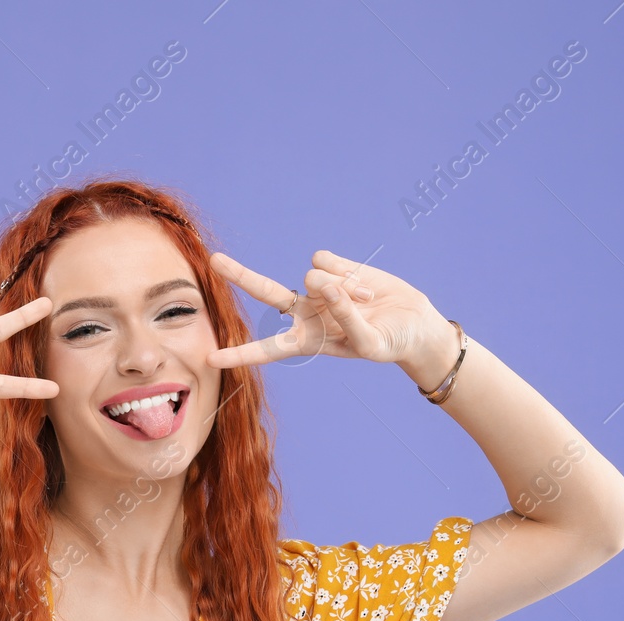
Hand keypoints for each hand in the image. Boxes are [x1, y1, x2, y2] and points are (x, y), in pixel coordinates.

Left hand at [206, 250, 457, 369]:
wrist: (413, 323)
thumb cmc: (389, 342)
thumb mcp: (368, 342)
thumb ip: (343, 314)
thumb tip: (320, 279)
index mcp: (307, 341)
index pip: (267, 349)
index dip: (240, 355)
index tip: (211, 358)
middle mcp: (306, 312)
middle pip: (267, 292)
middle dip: (241, 275)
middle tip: (215, 260)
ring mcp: (318, 287)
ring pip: (315, 276)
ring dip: (346, 290)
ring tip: (367, 305)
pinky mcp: (334, 267)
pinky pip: (328, 261)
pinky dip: (350, 273)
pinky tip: (364, 287)